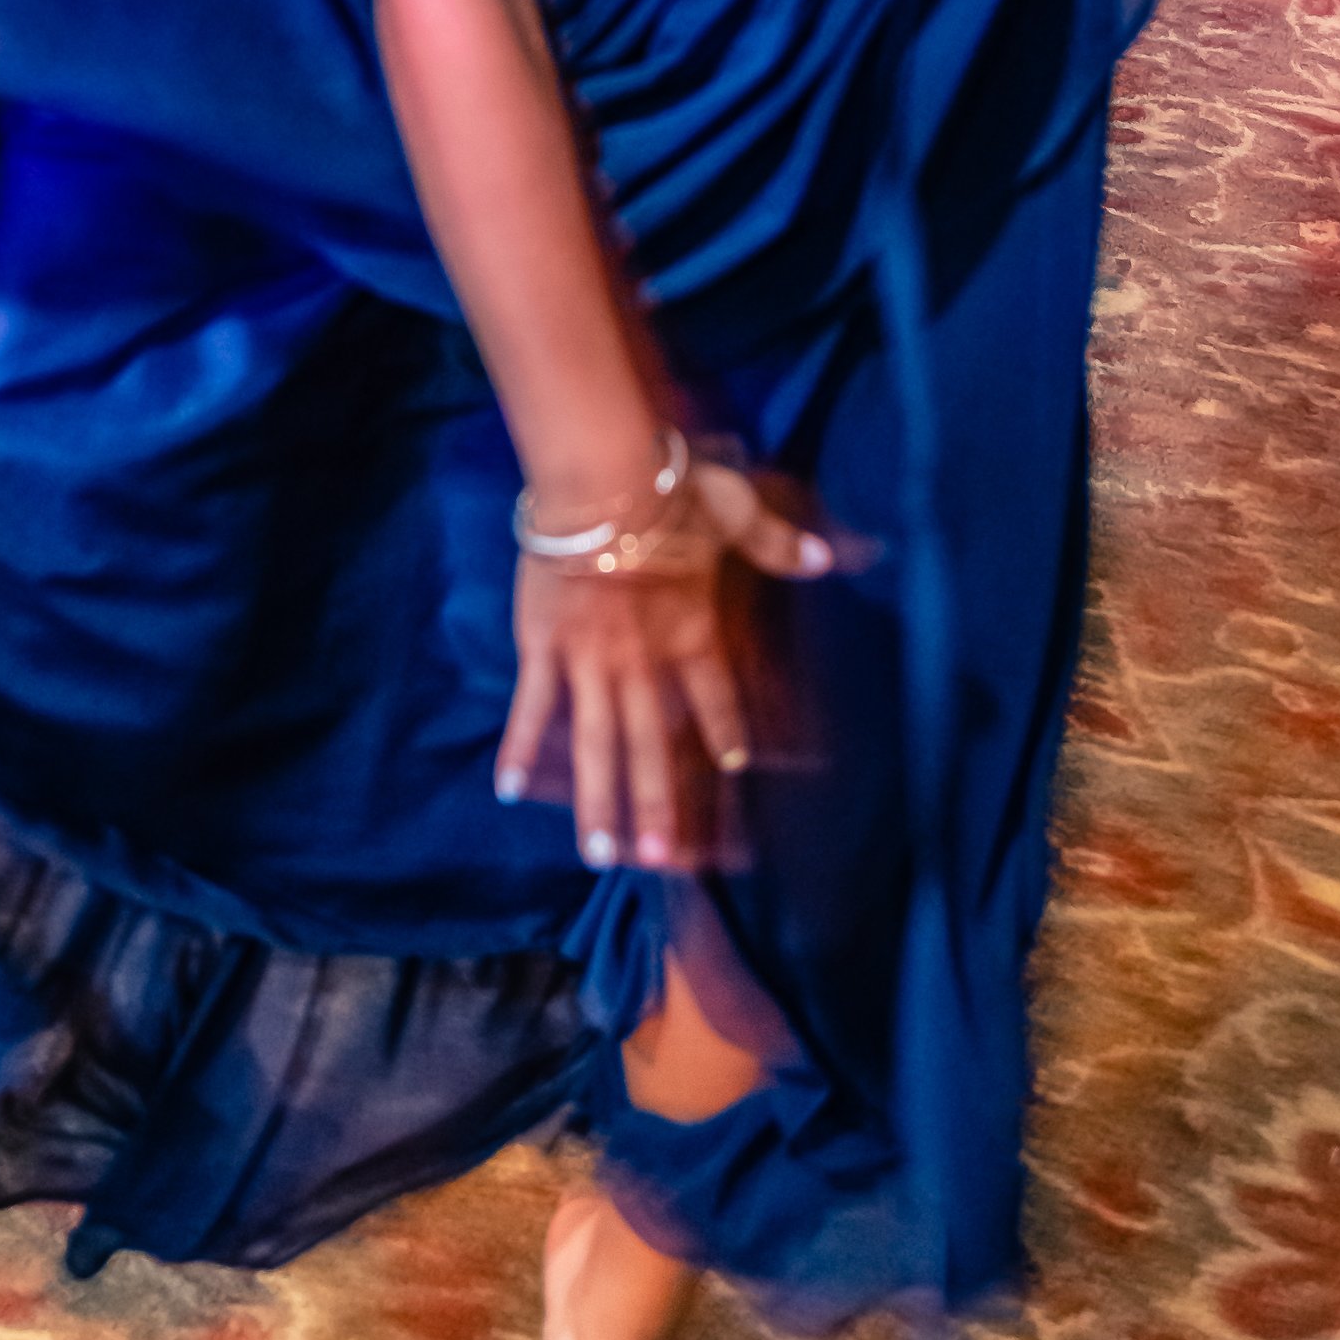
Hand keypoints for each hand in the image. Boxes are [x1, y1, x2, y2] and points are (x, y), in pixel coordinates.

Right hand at [497, 460, 830, 869]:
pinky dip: (519, 748)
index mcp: (691, 632)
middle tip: (657, 860)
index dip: (725, 731)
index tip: (734, 768)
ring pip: (595, 744)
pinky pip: (532, 708)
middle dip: (655, 804)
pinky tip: (509, 790)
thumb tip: (830, 557)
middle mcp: (643, 663)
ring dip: (598, 800)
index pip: (716, 696)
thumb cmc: (668, 489)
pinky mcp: (544, 648)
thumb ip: (777, 542)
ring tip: (599, 854)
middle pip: (651, 745)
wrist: (599, 480)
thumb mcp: (734, 510)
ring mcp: (590, 662)